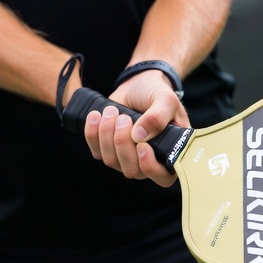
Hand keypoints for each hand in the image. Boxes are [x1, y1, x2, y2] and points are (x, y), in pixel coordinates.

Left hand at [82, 70, 187, 187]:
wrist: (137, 85)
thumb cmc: (157, 94)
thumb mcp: (165, 100)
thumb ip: (158, 116)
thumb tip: (140, 136)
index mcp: (170, 153)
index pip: (162, 177)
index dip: (150, 167)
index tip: (141, 146)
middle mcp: (148, 161)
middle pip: (132, 170)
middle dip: (123, 143)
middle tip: (124, 118)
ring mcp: (126, 158)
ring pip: (111, 161)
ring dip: (107, 134)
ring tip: (112, 111)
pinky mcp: (108, 150)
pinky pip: (96, 151)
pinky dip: (93, 133)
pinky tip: (97, 116)